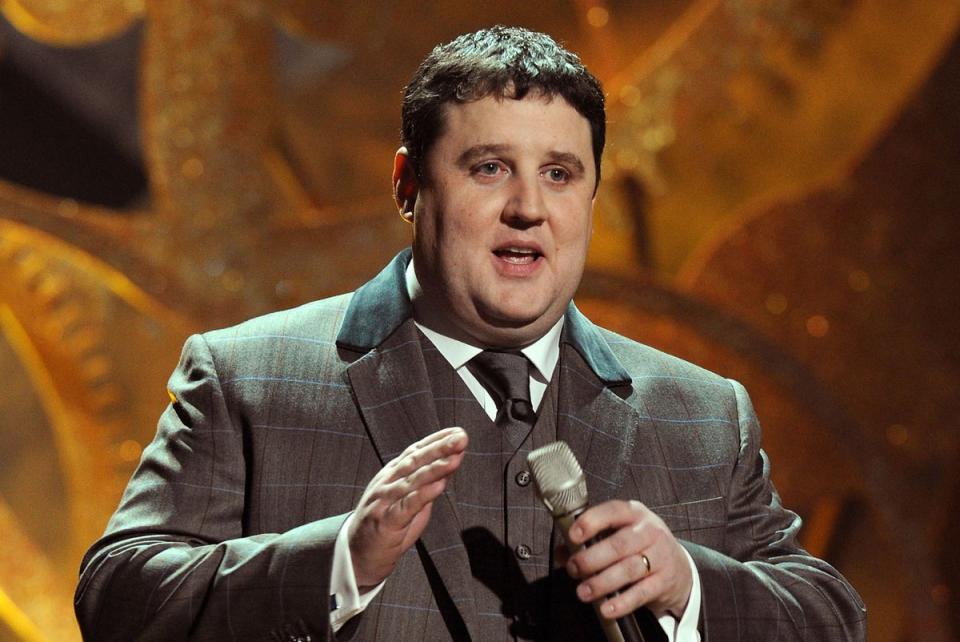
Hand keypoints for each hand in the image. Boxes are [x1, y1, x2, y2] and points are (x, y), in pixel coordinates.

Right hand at [348, 427, 467, 588]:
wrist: (358, 555)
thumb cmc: (387, 525)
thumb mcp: (410, 499)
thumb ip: (428, 482)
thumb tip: (451, 462)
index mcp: (392, 474)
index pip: (416, 451)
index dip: (436, 440)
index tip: (457, 431)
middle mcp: (387, 482)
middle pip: (415, 461)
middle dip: (440, 448)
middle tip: (461, 437)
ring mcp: (384, 501)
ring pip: (412, 480)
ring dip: (436, 468)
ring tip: (455, 457)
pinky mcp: (386, 522)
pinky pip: (406, 506)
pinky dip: (424, 494)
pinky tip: (439, 485)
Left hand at [565, 500, 691, 619]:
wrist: (678, 565)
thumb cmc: (640, 545)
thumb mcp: (618, 533)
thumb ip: (589, 539)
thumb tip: (562, 552)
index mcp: (633, 513)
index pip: (612, 512)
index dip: (591, 522)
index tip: (573, 536)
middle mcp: (649, 531)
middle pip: (619, 545)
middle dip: (591, 559)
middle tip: (573, 568)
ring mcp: (660, 556)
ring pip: (628, 569)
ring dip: (601, 583)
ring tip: (583, 591)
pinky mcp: (664, 581)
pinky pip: (640, 593)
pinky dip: (621, 603)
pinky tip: (606, 608)